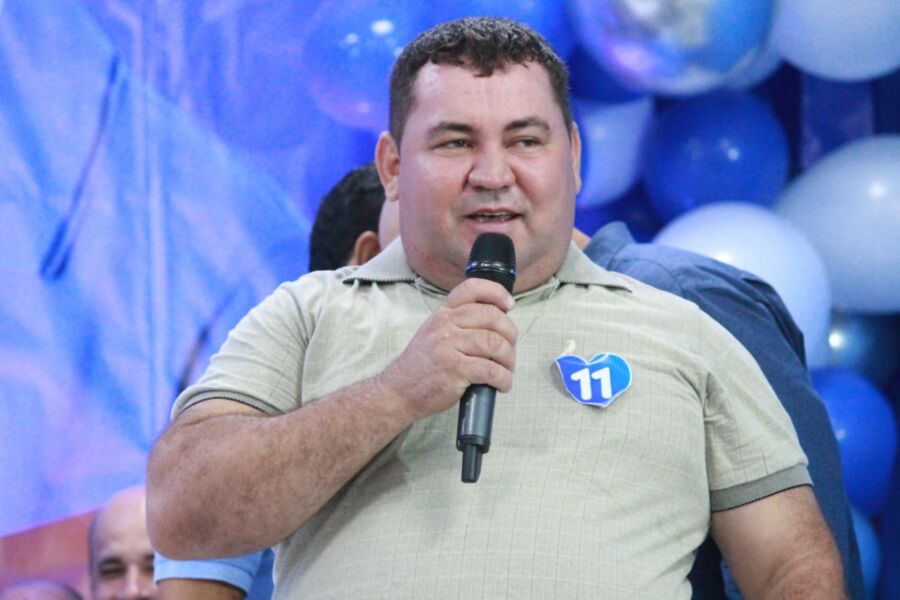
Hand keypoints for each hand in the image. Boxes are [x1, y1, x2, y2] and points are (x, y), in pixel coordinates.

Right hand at [379, 277, 517, 421]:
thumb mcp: (434, 332)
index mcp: (443, 313)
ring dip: (509, 359)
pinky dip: (503, 378)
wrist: (399, 390)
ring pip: (495, 344)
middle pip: (492, 317)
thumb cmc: (423, 364)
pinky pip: (491, 370)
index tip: (509, 305)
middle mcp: (445, 325)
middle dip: (510, 335)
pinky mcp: (455, 369)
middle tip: (509, 351)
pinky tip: (501, 384)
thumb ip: (459, 322)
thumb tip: (498, 322)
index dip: (496, 292)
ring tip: (506, 370)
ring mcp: (449, 346)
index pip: (472, 288)